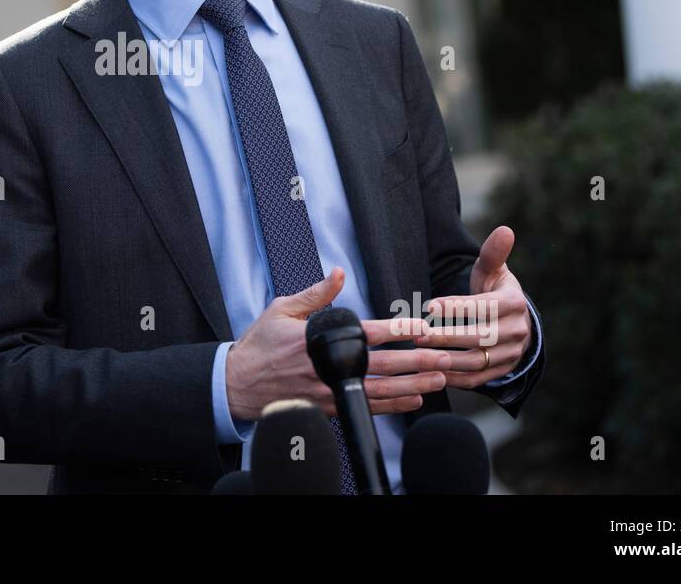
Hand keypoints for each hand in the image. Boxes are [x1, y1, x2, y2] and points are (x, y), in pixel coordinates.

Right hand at [226, 267, 451, 422]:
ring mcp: (328, 392)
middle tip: (444, 356)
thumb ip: (315, 294)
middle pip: (381, 366)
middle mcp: (327, 368)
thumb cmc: (259, 345)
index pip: (366, 334)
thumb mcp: (281, 310)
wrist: (237, 385)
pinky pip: (366, 408)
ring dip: (412, 386)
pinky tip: (413, 400)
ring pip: (380, 392)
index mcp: (316, 340)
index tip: (421, 327)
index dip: (397, 331)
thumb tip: (338, 273)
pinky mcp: (328, 408)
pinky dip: (392, 406)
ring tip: (438, 379)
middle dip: (416, 361)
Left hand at [417, 225, 531, 388]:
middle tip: (416, 334)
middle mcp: (516, 331)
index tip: (429, 307)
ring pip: (476, 361)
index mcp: (514, 303)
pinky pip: (476, 379)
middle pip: (478, 337)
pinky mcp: (501, 371)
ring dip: (446, 359)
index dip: (456, 307)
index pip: (483, 306)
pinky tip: (430, 371)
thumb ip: (493, 253)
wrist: (515, 322)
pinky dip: (453, 378)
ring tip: (419, 353)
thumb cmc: (495, 291)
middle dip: (445, 337)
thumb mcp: (493, 271)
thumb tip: (505, 229)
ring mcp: (510, 354)